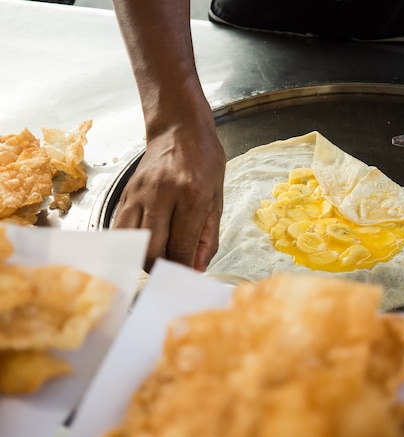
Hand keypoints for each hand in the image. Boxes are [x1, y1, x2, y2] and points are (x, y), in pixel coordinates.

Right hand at [113, 113, 225, 271]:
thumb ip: (208, 236)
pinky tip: (144, 245)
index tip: (187, 276)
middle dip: (162, 268)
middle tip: (172, 270)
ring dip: (144, 258)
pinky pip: (121, 228)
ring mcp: (139, 193)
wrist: (179, 129)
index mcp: (192, 194)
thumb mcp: (218, 198)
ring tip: (158, 259)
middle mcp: (162, 193)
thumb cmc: (204, 161)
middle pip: (152, 248)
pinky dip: (131, 244)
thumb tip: (197, 269)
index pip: (181, 246)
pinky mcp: (126, 193)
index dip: (183, 268)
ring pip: (132, 242)